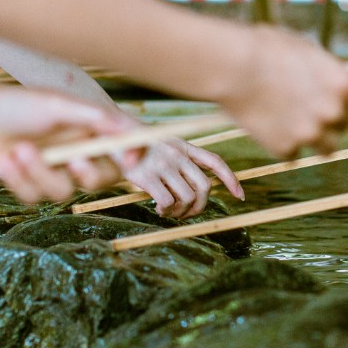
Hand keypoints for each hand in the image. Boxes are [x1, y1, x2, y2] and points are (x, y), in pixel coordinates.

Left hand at [0, 88, 130, 202]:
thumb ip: (95, 117)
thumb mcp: (58, 105)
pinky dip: (17, 179)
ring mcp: (51, 170)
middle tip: (74, 161)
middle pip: (99, 181)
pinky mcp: (27, 184)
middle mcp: (74, 153)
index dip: (132, 158)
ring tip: (17, 150)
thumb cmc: (16, 103)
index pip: (122, 149)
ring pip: (63, 192)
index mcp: (88, 131)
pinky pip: (33, 196)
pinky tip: (2, 159)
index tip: (129, 160)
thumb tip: (130, 128)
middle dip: (87, 174)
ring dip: (39, 172)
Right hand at [119, 137, 244, 218]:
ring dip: (180, 212)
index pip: (214, 161)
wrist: (107, 134)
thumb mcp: (160, 143)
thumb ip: (178, 158)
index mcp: (182, 145)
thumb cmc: (133, 143)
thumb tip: (193, 186)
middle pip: (204, 187)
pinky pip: (168, 202)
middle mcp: (176, 155)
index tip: (240, 196)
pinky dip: (166, 211)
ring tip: (168, 212)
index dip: (231, 179)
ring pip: (187, 198)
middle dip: (199, 206)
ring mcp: (163, 165)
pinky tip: (157, 208)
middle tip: (186, 213)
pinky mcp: (148, 177)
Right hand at [216, 26, 347, 157]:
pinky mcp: (285, 148)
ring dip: (313, 138)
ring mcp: (310, 134)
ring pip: (325, 148)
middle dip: (328, 119)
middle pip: (343, 126)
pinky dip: (282, 144)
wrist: (232, 67)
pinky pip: (291, 153)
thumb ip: (331, 67)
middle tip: (302, 104)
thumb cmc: (267, 49)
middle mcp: (332, 112)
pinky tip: (266, 124)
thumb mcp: (306, 49)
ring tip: (289, 120)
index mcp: (343, 84)